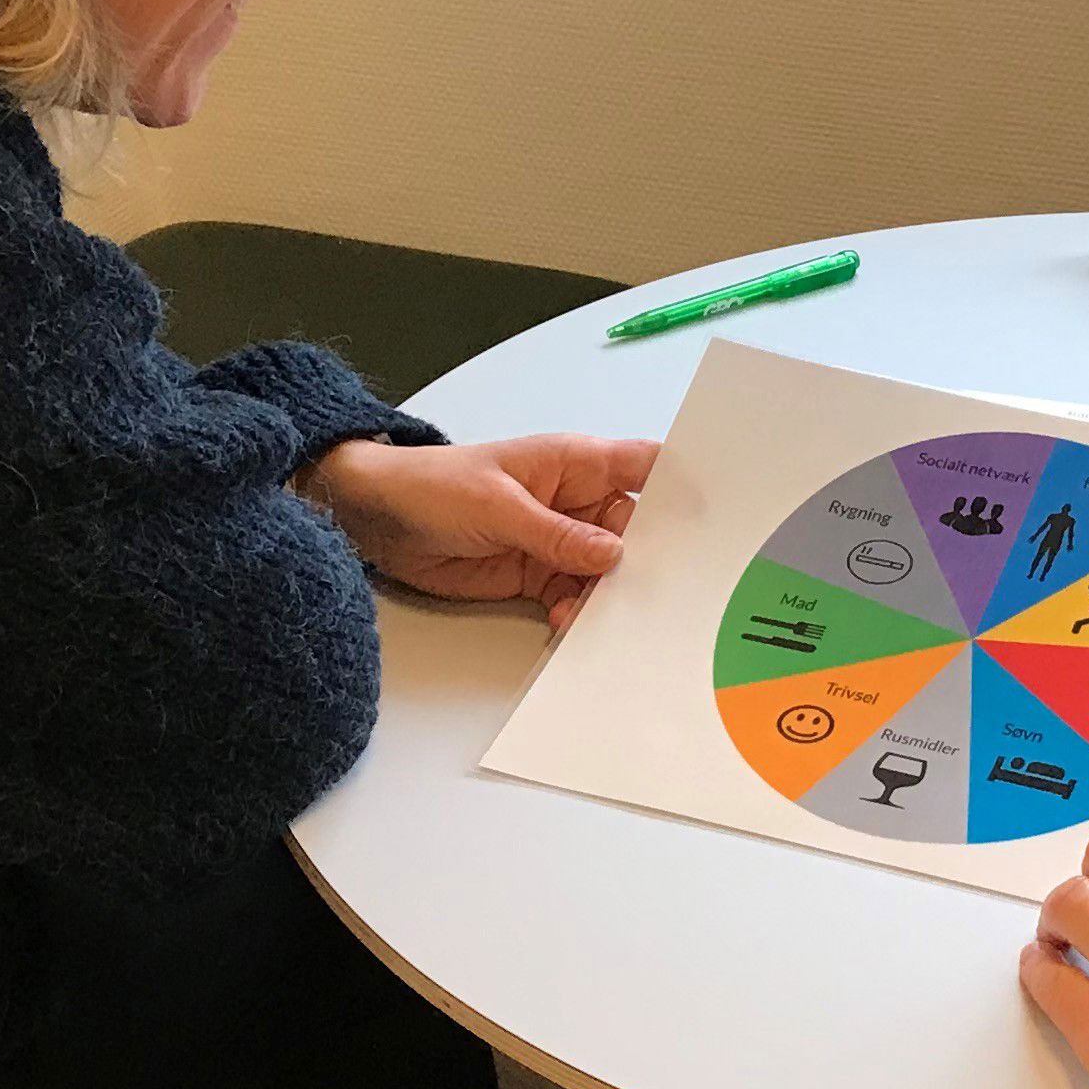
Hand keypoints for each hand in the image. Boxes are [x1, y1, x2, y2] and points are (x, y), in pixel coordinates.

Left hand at [300, 434, 656, 630]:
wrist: (376, 520)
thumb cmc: (432, 485)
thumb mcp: (499, 505)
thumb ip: (557, 535)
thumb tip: (614, 555)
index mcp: (575, 463)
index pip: (645, 467)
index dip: (681, 488)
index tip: (712, 520)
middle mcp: (575, 501)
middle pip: (634, 531)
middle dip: (649, 560)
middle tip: (664, 591)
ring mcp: (556, 540)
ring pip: (605, 571)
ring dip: (609, 595)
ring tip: (606, 618)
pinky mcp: (535, 574)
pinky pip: (572, 596)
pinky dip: (575, 614)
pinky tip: (567, 624)